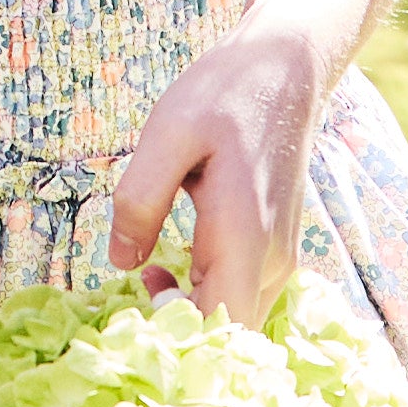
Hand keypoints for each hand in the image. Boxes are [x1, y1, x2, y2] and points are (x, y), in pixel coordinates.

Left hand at [110, 20, 320, 324]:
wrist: (285, 68)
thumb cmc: (224, 94)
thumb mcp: (166, 135)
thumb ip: (140, 201)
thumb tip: (122, 262)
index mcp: (245, 238)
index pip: (222, 328)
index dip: (179, 339)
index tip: (134, 315)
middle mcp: (271, 260)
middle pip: (228, 331)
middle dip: (177, 329)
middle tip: (132, 289)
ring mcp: (279, 257)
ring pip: (234, 317)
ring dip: (188, 310)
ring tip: (147, 270)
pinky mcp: (275, 248)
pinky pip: (239, 293)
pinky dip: (202, 293)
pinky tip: (169, 263)